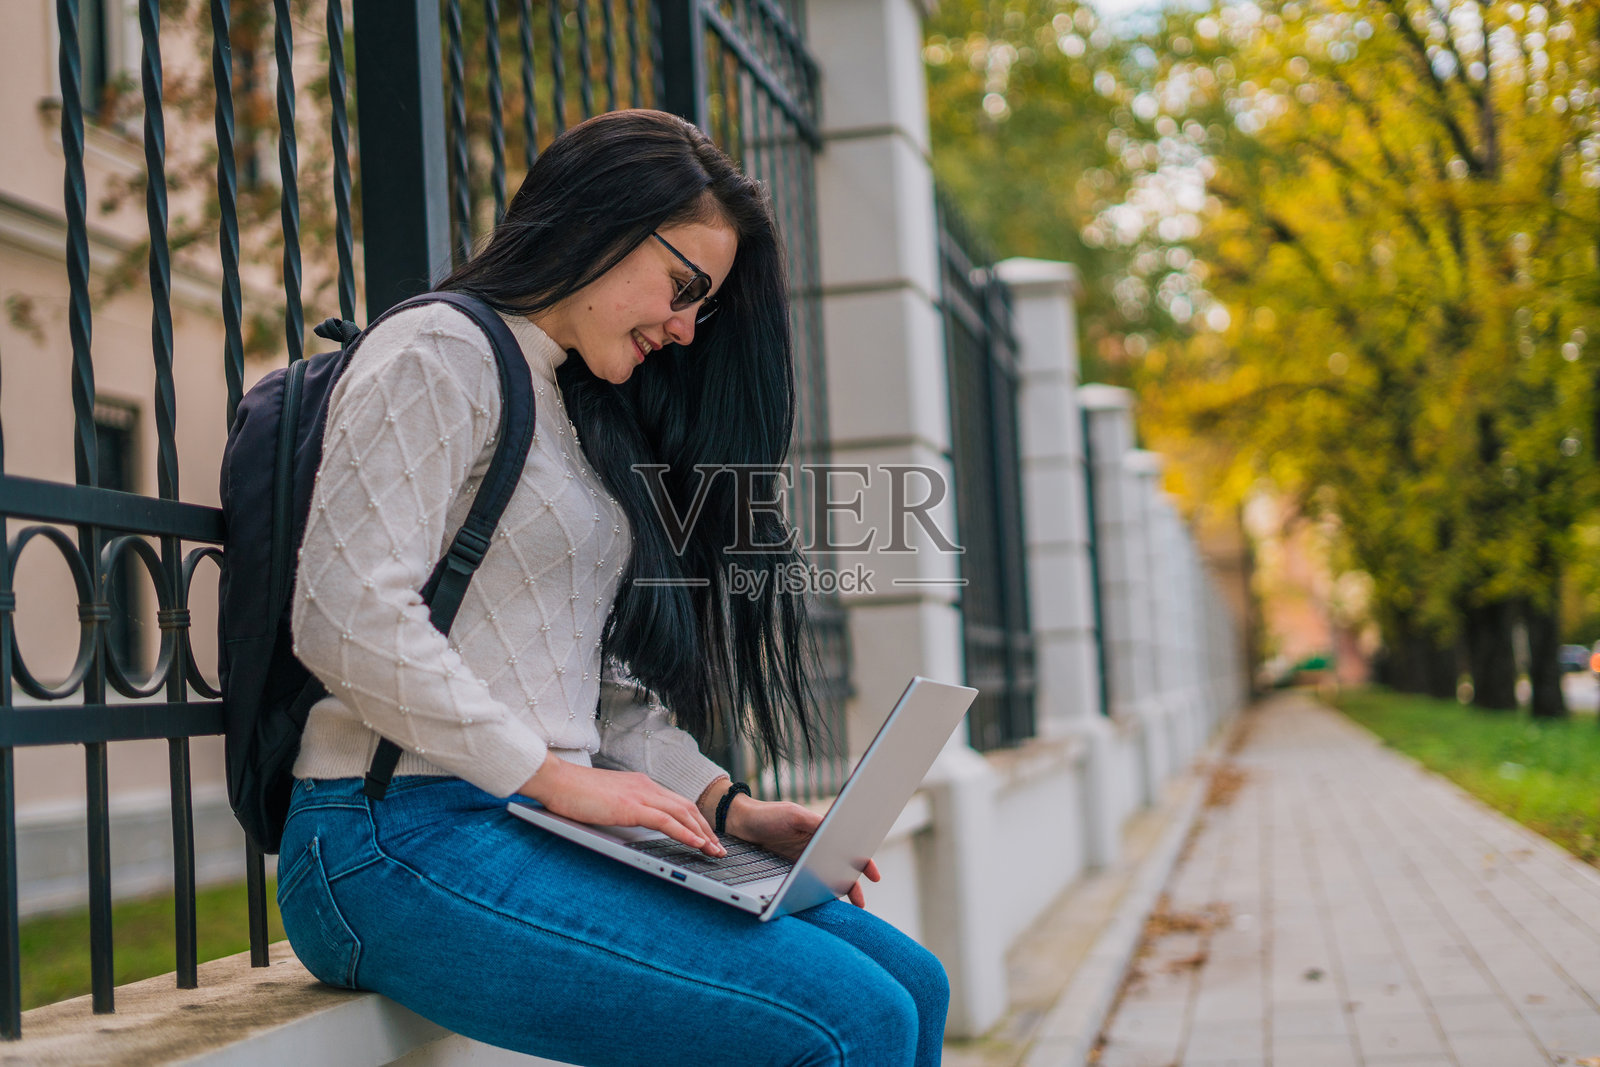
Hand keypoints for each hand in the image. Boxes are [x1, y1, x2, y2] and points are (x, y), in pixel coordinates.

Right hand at [518, 757, 724, 856]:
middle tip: (717, 848)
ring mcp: (639, 795)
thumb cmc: (573, 792)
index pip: (677, 803)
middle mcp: (646, 787)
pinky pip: (666, 821)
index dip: (695, 821)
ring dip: (701, 834)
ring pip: (682, 814)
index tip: (705, 837)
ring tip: (713, 851)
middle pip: (687, 808)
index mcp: (641, 785)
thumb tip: (631, 821)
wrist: (556, 780)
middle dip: (705, 829)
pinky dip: (685, 833)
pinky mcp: (631, 806)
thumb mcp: (606, 800)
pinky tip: (696, 844)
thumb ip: (623, 807)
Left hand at [722, 793, 881, 908]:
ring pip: (826, 880)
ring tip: (843, 908)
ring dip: (835, 893)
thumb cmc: (768, 815)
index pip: (849, 847)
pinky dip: (816, 896)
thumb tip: (837, 832)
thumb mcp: (794, 815)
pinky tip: (818, 905)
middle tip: (860, 903)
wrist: (738, 824)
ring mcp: (804, 862)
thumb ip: (815, 824)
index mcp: (821, 831)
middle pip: (840, 869)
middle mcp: (816, 848)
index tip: (874, 875)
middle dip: (853, 885)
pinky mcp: (790, 873)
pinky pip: (808, 886)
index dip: (864, 862)